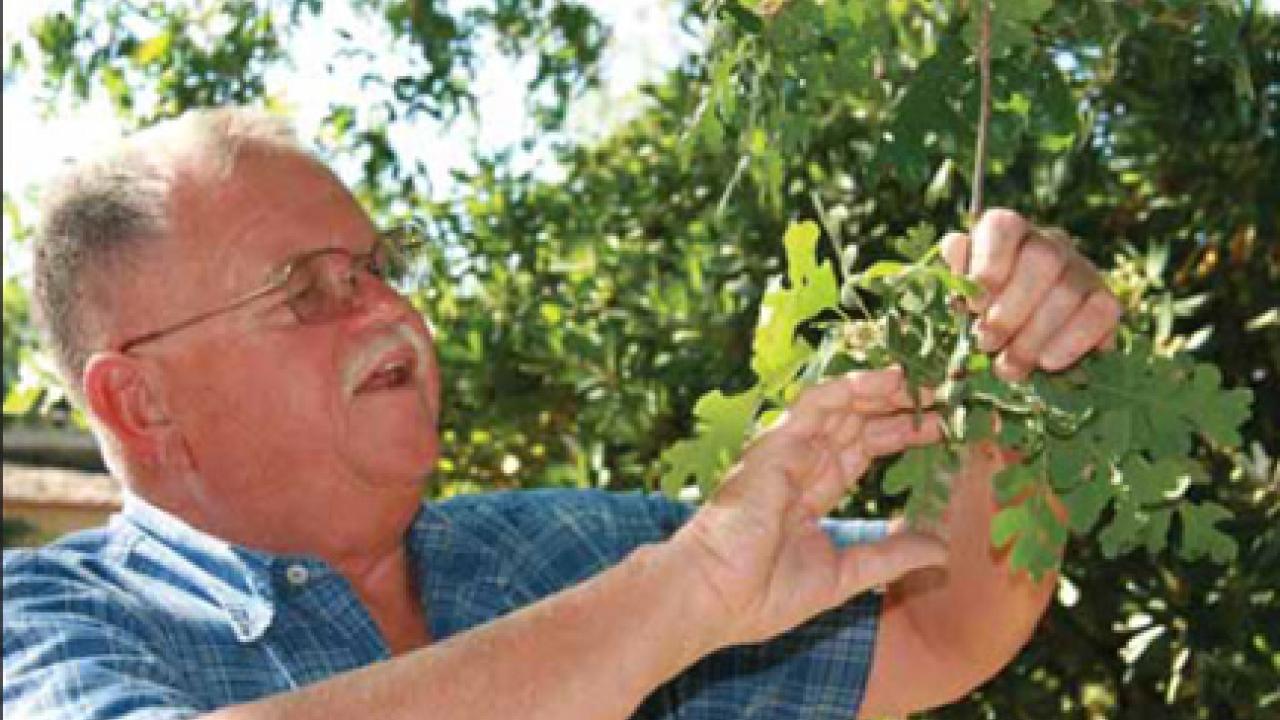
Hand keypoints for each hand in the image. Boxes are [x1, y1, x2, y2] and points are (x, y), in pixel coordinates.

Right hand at [674, 367, 947, 648]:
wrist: (714, 596)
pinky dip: (850, 387)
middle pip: (858, 423)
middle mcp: (800, 464)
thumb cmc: (762, 594)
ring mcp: (786, 452)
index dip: (901, 435)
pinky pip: (816, 404)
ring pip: (841, 406)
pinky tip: (887, 379)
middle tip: (947, 395)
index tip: (941, 428)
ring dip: (883, 390)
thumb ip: (890, 557)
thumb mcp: (844, 576)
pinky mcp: (776, 446)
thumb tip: (940, 550)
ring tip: (927, 380)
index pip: (862, 450)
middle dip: (900, 408)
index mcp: (811, 492)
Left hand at [941, 209, 1121, 380]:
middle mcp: (1051, 244)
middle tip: (986, 344)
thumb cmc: (984, 315)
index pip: (1004, 226)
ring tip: (1008, 367)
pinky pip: (1101, 313)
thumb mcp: (963, 297)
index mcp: (1009, 235)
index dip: (989, 263)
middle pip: (1043, 258)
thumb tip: (954, 245)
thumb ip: (957, 274)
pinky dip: (1070, 342)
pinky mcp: (1107, 301)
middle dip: (1010, 309)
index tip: (974, 305)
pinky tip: (1047, 363)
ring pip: (1069, 290)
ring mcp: (1084, 271)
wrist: (1025, 346)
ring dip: (1033, 336)